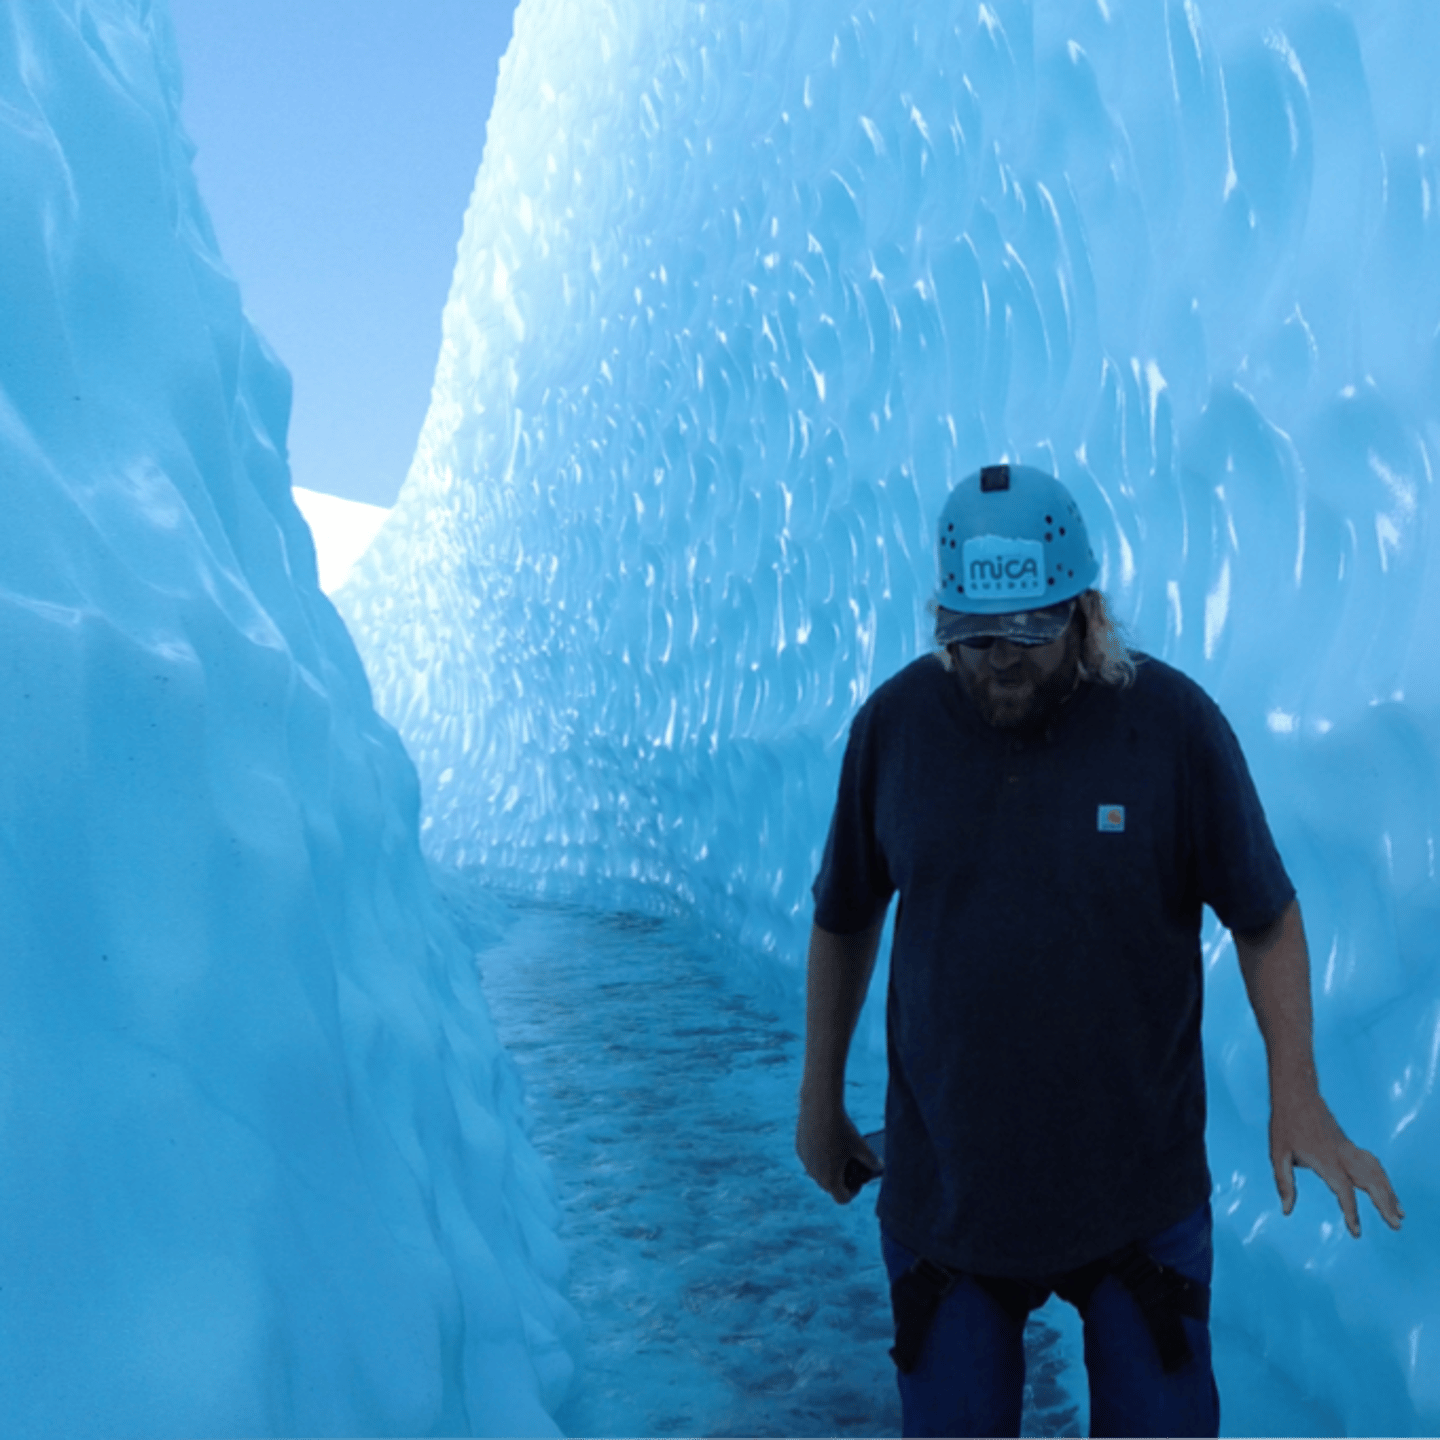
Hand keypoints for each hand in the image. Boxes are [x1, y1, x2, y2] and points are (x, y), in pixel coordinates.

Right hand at [796, 1095, 881, 1204]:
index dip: (853, 1193)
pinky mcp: (800, 1148)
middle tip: (851, 1165)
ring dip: (828, 1167)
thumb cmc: (843, 1130)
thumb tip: (880, 1167)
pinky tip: (829, 1140)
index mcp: (830, 1180)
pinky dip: (819, 1154)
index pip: (842, 1199)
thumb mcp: (862, 1146)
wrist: (820, 1107)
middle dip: (840, 1179)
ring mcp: (805, 1162)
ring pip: (818, 1171)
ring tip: (840, 1152)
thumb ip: (872, 1161)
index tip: (858, 1181)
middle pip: (829, 1186)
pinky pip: (811, 1158)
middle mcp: (815, 1175)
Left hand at [1270, 1090, 1404, 1236]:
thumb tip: (1286, 1210)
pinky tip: (1387, 1189)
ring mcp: (1347, 1148)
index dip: (1351, 1212)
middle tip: (1396, 1226)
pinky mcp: (1348, 1144)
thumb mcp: (1277, 1153)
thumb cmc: (1285, 1123)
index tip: (1356, 1232)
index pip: (1343, 1190)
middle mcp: (1342, 1155)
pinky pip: (1372, 1163)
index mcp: (1325, 1159)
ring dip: (1389, 1192)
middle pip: (1370, 1182)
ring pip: (1375, 1172)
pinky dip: (1383, 1178)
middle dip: (1384, 1204)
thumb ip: (1284, 1183)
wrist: (1296, 1093)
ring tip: (1399, 1213)